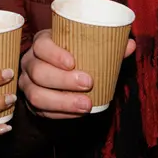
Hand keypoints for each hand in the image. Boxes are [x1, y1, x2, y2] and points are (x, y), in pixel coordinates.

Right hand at [18, 29, 135, 118]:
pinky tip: (76, 113)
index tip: (73, 62)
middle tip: (88, 84)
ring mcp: (27, 83)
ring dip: (62, 102)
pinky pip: (41, 111)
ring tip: (85, 105)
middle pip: (39, 72)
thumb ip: (108, 46)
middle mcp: (30, 62)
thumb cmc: (74, 55)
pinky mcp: (31, 103)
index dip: (54, 54)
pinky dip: (60, 114)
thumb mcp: (87, 48)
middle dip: (63, 80)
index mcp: (42, 43)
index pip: (41, 45)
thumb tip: (130, 45)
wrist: (58, 71)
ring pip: (36, 95)